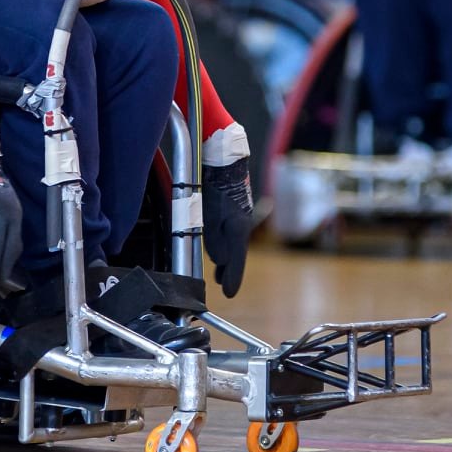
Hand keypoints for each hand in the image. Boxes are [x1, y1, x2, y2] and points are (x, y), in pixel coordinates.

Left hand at [200, 157, 254, 297]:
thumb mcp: (209, 217)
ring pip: (233, 243)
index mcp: (238, 229)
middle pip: (236, 254)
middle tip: (222, 283)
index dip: (232, 280)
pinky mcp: (235, 208)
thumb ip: (215, 242)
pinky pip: (231, 232)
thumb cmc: (214, 186)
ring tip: (219, 271)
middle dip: (229, 270)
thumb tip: (221, 261)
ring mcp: (240, 216)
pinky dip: (225, 242)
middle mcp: (242, 225)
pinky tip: (219, 245)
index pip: (236, 261)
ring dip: (225, 256)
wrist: (223, 158)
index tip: (229, 294)